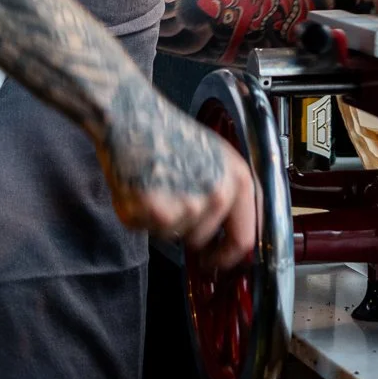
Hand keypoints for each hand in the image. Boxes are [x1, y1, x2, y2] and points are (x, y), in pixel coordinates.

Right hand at [97, 98, 256, 269]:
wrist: (133, 117)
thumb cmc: (170, 133)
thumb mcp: (217, 157)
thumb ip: (230, 193)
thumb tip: (233, 230)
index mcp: (238, 180)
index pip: (245, 238)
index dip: (228, 255)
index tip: (218, 260)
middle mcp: (217, 196)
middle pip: (203, 241)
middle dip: (188, 235)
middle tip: (174, 210)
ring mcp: (187, 206)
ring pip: (175, 236)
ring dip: (163, 220)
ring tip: (157, 184)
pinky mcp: (157, 213)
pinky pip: (149, 231)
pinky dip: (140, 216)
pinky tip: (141, 186)